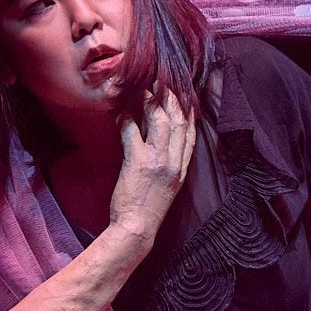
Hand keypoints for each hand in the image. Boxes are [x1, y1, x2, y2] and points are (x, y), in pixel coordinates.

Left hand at [107, 91, 196, 242]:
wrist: (137, 228)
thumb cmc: (148, 208)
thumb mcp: (168, 185)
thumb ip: (168, 163)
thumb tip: (158, 140)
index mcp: (182, 168)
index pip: (190, 134)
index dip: (188, 111)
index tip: (183, 95)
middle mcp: (174, 162)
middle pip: (179, 122)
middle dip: (172, 99)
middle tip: (163, 83)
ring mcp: (157, 161)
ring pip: (160, 122)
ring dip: (151, 102)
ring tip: (143, 90)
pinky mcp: (138, 163)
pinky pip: (133, 132)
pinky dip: (126, 119)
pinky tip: (120, 112)